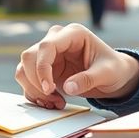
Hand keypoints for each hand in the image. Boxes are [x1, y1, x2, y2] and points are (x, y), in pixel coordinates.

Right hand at [16, 23, 138, 108]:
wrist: (114, 76)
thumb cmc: (113, 69)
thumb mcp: (107, 73)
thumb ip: (88, 79)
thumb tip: (67, 87)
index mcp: (73, 34)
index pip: (46, 46)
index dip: (42, 68)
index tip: (49, 89)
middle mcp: (57, 40)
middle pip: (30, 57)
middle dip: (37, 82)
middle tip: (53, 100)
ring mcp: (49, 55)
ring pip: (24, 69)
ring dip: (34, 89)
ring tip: (54, 103)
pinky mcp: (44, 69)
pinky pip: (28, 80)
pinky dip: (35, 94)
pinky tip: (52, 102)